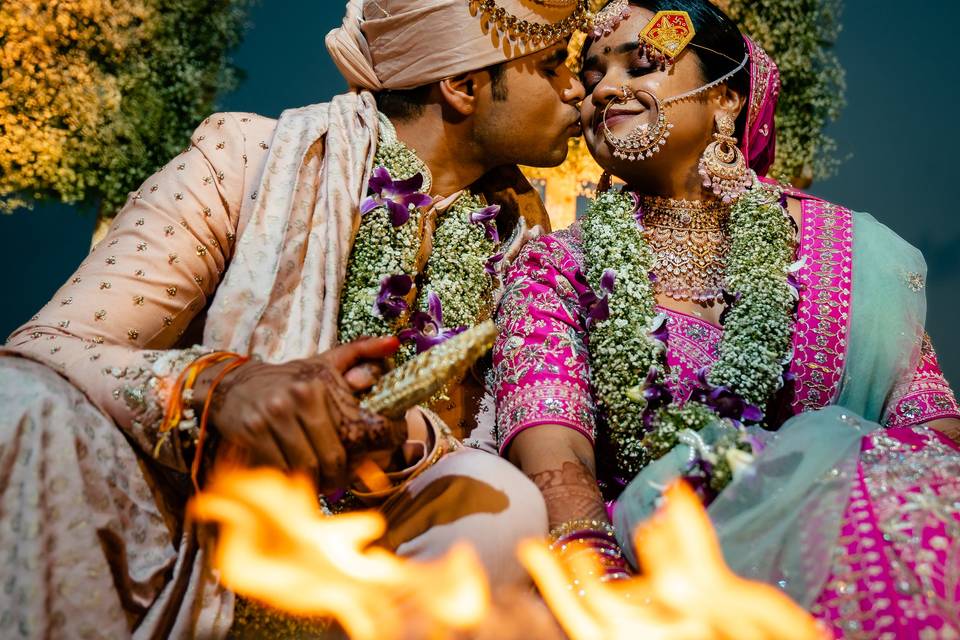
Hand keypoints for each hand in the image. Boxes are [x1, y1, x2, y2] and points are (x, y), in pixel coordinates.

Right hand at [204, 336, 405, 488]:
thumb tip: (394, 344)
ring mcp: (272, 416)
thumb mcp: (324, 363)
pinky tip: (292, 478)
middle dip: (338, 476)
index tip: (366, 464)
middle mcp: (297, 398)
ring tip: (318, 482)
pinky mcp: (251, 433)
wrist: (233, 386)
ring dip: (315, 483)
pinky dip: (289, 481)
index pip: (356, 429)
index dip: (368, 453)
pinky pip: (279, 470)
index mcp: (320, 385)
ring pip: (305, 468)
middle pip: (330, 457)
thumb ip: (361, 353)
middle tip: (338, 481)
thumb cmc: (289, 380)